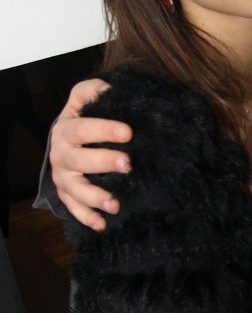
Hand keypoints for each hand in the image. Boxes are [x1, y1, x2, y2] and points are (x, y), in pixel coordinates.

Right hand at [50, 79, 132, 230]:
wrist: (65, 141)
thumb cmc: (82, 117)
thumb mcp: (83, 98)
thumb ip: (94, 90)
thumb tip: (110, 86)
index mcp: (66, 129)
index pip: (83, 128)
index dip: (104, 129)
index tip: (128, 132)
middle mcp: (61, 155)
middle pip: (80, 161)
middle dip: (103, 162)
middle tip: (128, 163)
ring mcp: (63, 178)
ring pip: (76, 190)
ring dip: (95, 198)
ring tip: (115, 204)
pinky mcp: (67, 195)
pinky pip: (75, 210)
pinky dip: (87, 218)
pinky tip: (103, 225)